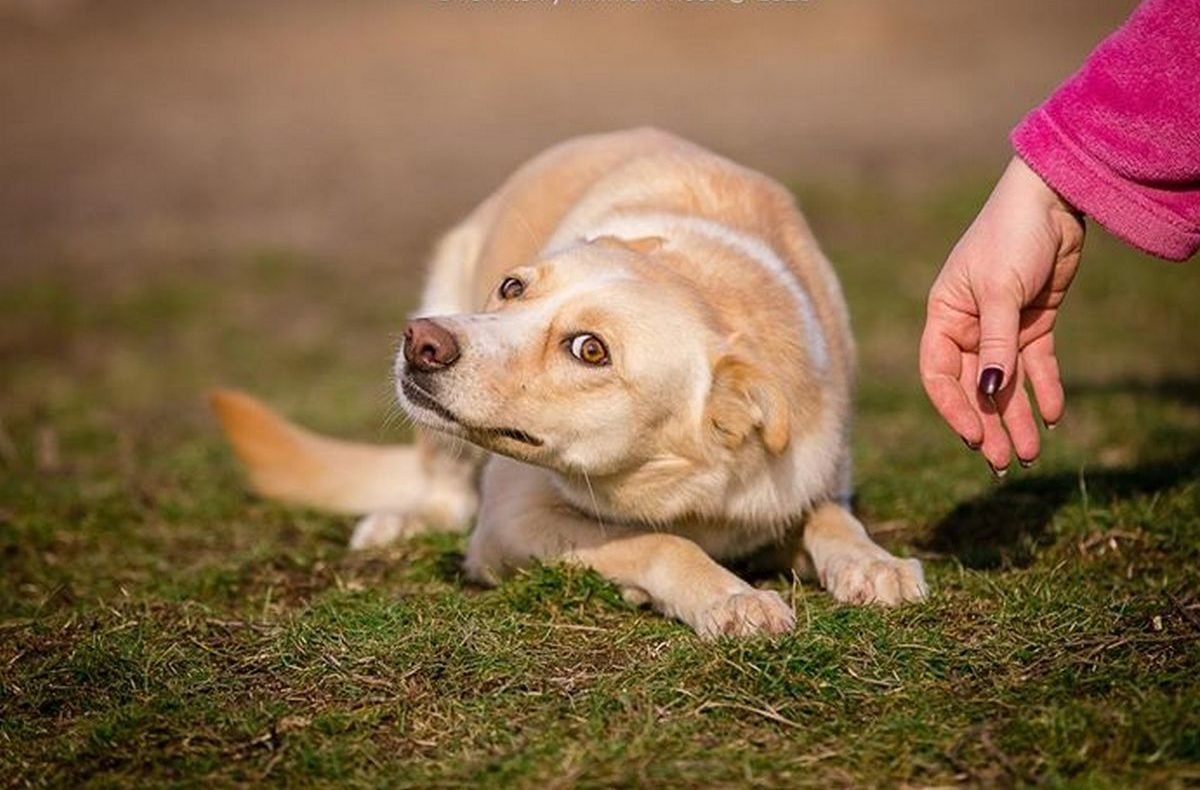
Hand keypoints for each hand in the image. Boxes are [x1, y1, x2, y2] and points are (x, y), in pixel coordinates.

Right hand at [919, 156, 1084, 473]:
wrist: (1053, 200)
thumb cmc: (1011, 235)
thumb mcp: (1001, 291)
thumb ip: (997, 343)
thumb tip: (989, 393)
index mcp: (944, 316)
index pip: (939, 375)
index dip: (954, 409)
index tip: (975, 437)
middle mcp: (968, 327)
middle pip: (973, 388)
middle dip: (989, 425)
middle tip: (1004, 462)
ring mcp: (1001, 327)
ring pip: (1005, 384)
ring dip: (1016, 418)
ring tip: (1029, 454)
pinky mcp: (1033, 322)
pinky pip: (1036, 366)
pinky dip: (1044, 390)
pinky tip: (1054, 417)